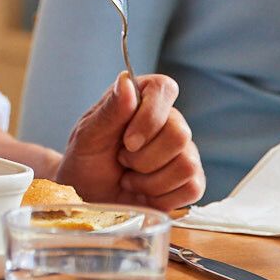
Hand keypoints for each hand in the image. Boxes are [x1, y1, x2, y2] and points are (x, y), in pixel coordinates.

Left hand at [61, 70, 203, 210]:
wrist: (89, 195)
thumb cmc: (87, 159)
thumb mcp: (88, 135)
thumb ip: (109, 110)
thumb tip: (126, 82)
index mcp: (143, 98)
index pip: (165, 89)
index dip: (149, 118)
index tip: (127, 141)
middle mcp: (170, 120)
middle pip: (179, 134)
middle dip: (143, 159)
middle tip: (122, 162)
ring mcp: (185, 151)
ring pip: (187, 165)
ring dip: (149, 182)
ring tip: (130, 179)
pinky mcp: (191, 180)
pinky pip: (193, 188)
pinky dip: (162, 198)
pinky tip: (145, 193)